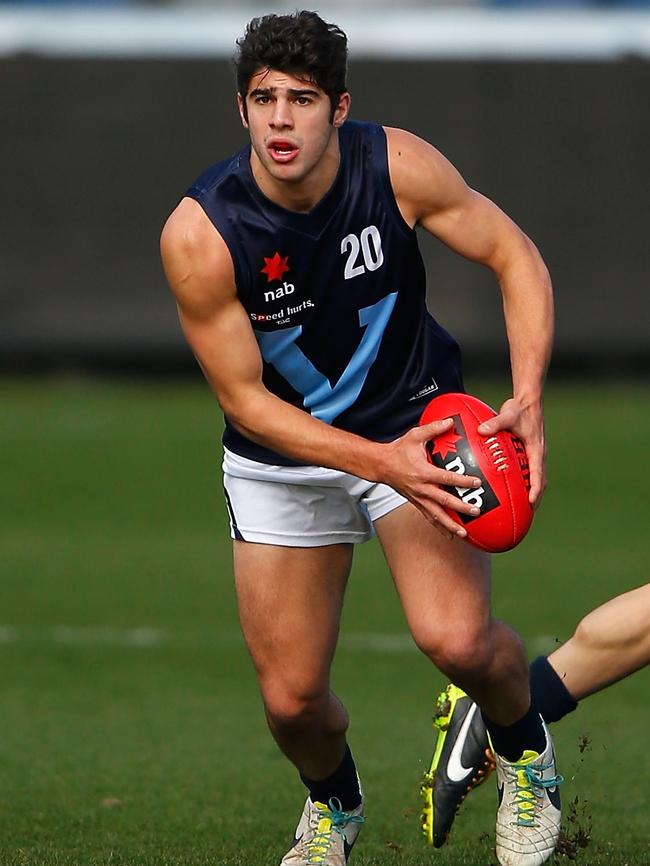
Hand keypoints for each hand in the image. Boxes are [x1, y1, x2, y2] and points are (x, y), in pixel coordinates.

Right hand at [381, 419, 482, 538]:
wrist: (380, 465)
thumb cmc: (398, 449)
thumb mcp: (415, 435)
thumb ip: (433, 429)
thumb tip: (450, 421)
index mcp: (423, 472)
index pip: (446, 478)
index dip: (462, 481)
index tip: (477, 483)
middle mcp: (421, 488)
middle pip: (444, 501)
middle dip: (460, 507)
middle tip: (476, 511)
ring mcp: (418, 498)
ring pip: (436, 515)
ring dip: (450, 525)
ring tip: (464, 534)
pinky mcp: (415, 503)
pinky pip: (429, 517)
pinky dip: (439, 527)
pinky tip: (450, 535)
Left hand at [477, 397, 546, 507]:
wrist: (529, 402)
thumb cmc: (519, 409)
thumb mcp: (507, 415)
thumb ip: (494, 423)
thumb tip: (480, 430)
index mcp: (536, 449)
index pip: (537, 473)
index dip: (535, 489)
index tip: (530, 502)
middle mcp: (538, 454)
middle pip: (540, 481)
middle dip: (535, 497)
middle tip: (526, 513)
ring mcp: (535, 454)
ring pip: (536, 478)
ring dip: (532, 492)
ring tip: (522, 508)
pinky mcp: (530, 453)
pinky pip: (529, 471)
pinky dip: (525, 482)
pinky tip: (512, 490)